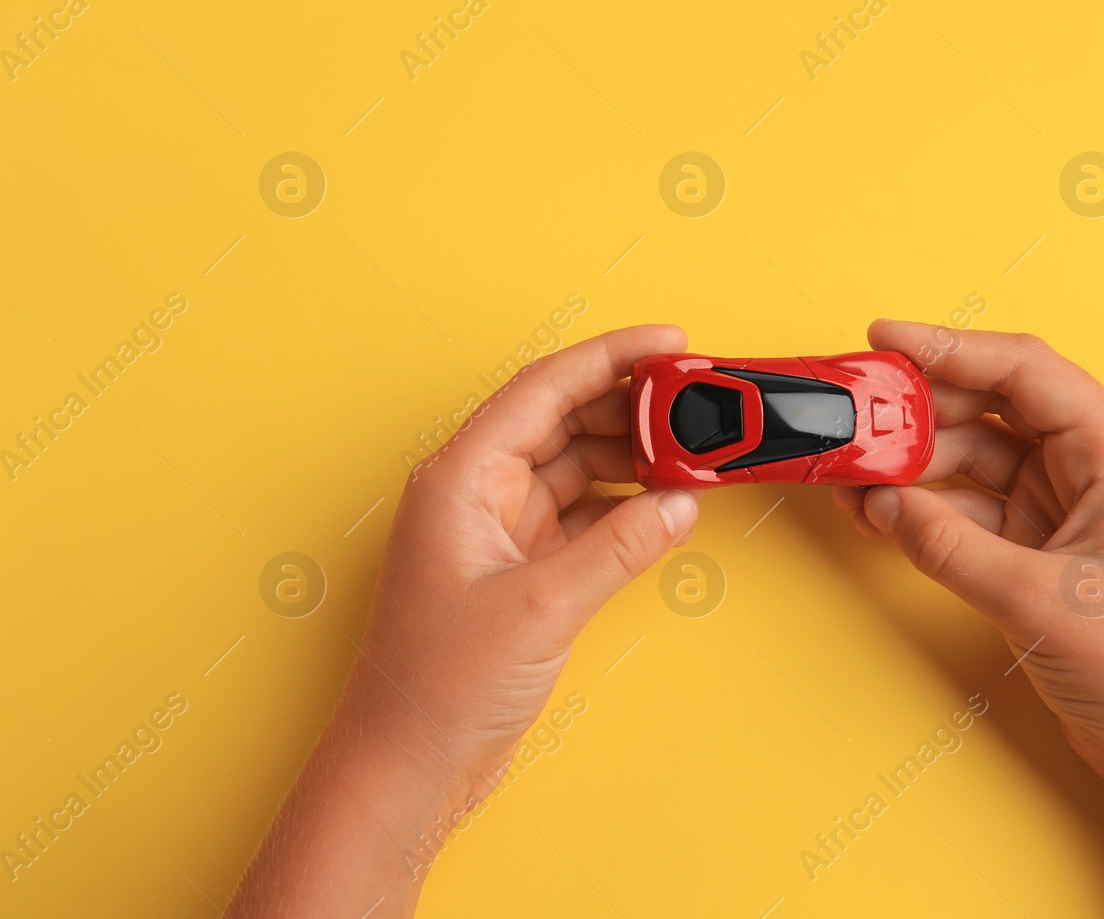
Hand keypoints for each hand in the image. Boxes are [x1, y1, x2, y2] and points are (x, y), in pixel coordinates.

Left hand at [228, 325, 701, 917]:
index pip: (544, 388)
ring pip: (572, 466)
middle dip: (630, 406)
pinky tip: (661, 504)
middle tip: (698, 400)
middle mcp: (473, 492)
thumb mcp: (541, 606)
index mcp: (459, 477)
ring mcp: (494, 530)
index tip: (670, 341)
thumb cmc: (439, 685)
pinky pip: (576, 514)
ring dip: (630, 457)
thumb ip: (617, 547)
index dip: (611, 358)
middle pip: (561, 419)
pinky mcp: (514, 569)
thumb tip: (679, 504)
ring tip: (693, 451)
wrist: (406, 763)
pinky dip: (620, 507)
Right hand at [833, 321, 1103, 916]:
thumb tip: (880, 503)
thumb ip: (946, 544)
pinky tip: (878, 511)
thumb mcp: (1034, 597)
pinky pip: (969, 507)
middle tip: (854, 411)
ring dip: (913, 464)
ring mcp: (1066, 508)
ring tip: (851, 471)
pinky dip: (924, 508)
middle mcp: (1094, 469)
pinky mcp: (1042, 548)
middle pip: (992, 407)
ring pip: (973, 457)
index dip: (949, 347)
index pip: (1024, 371)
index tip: (883, 339)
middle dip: (919, 408)